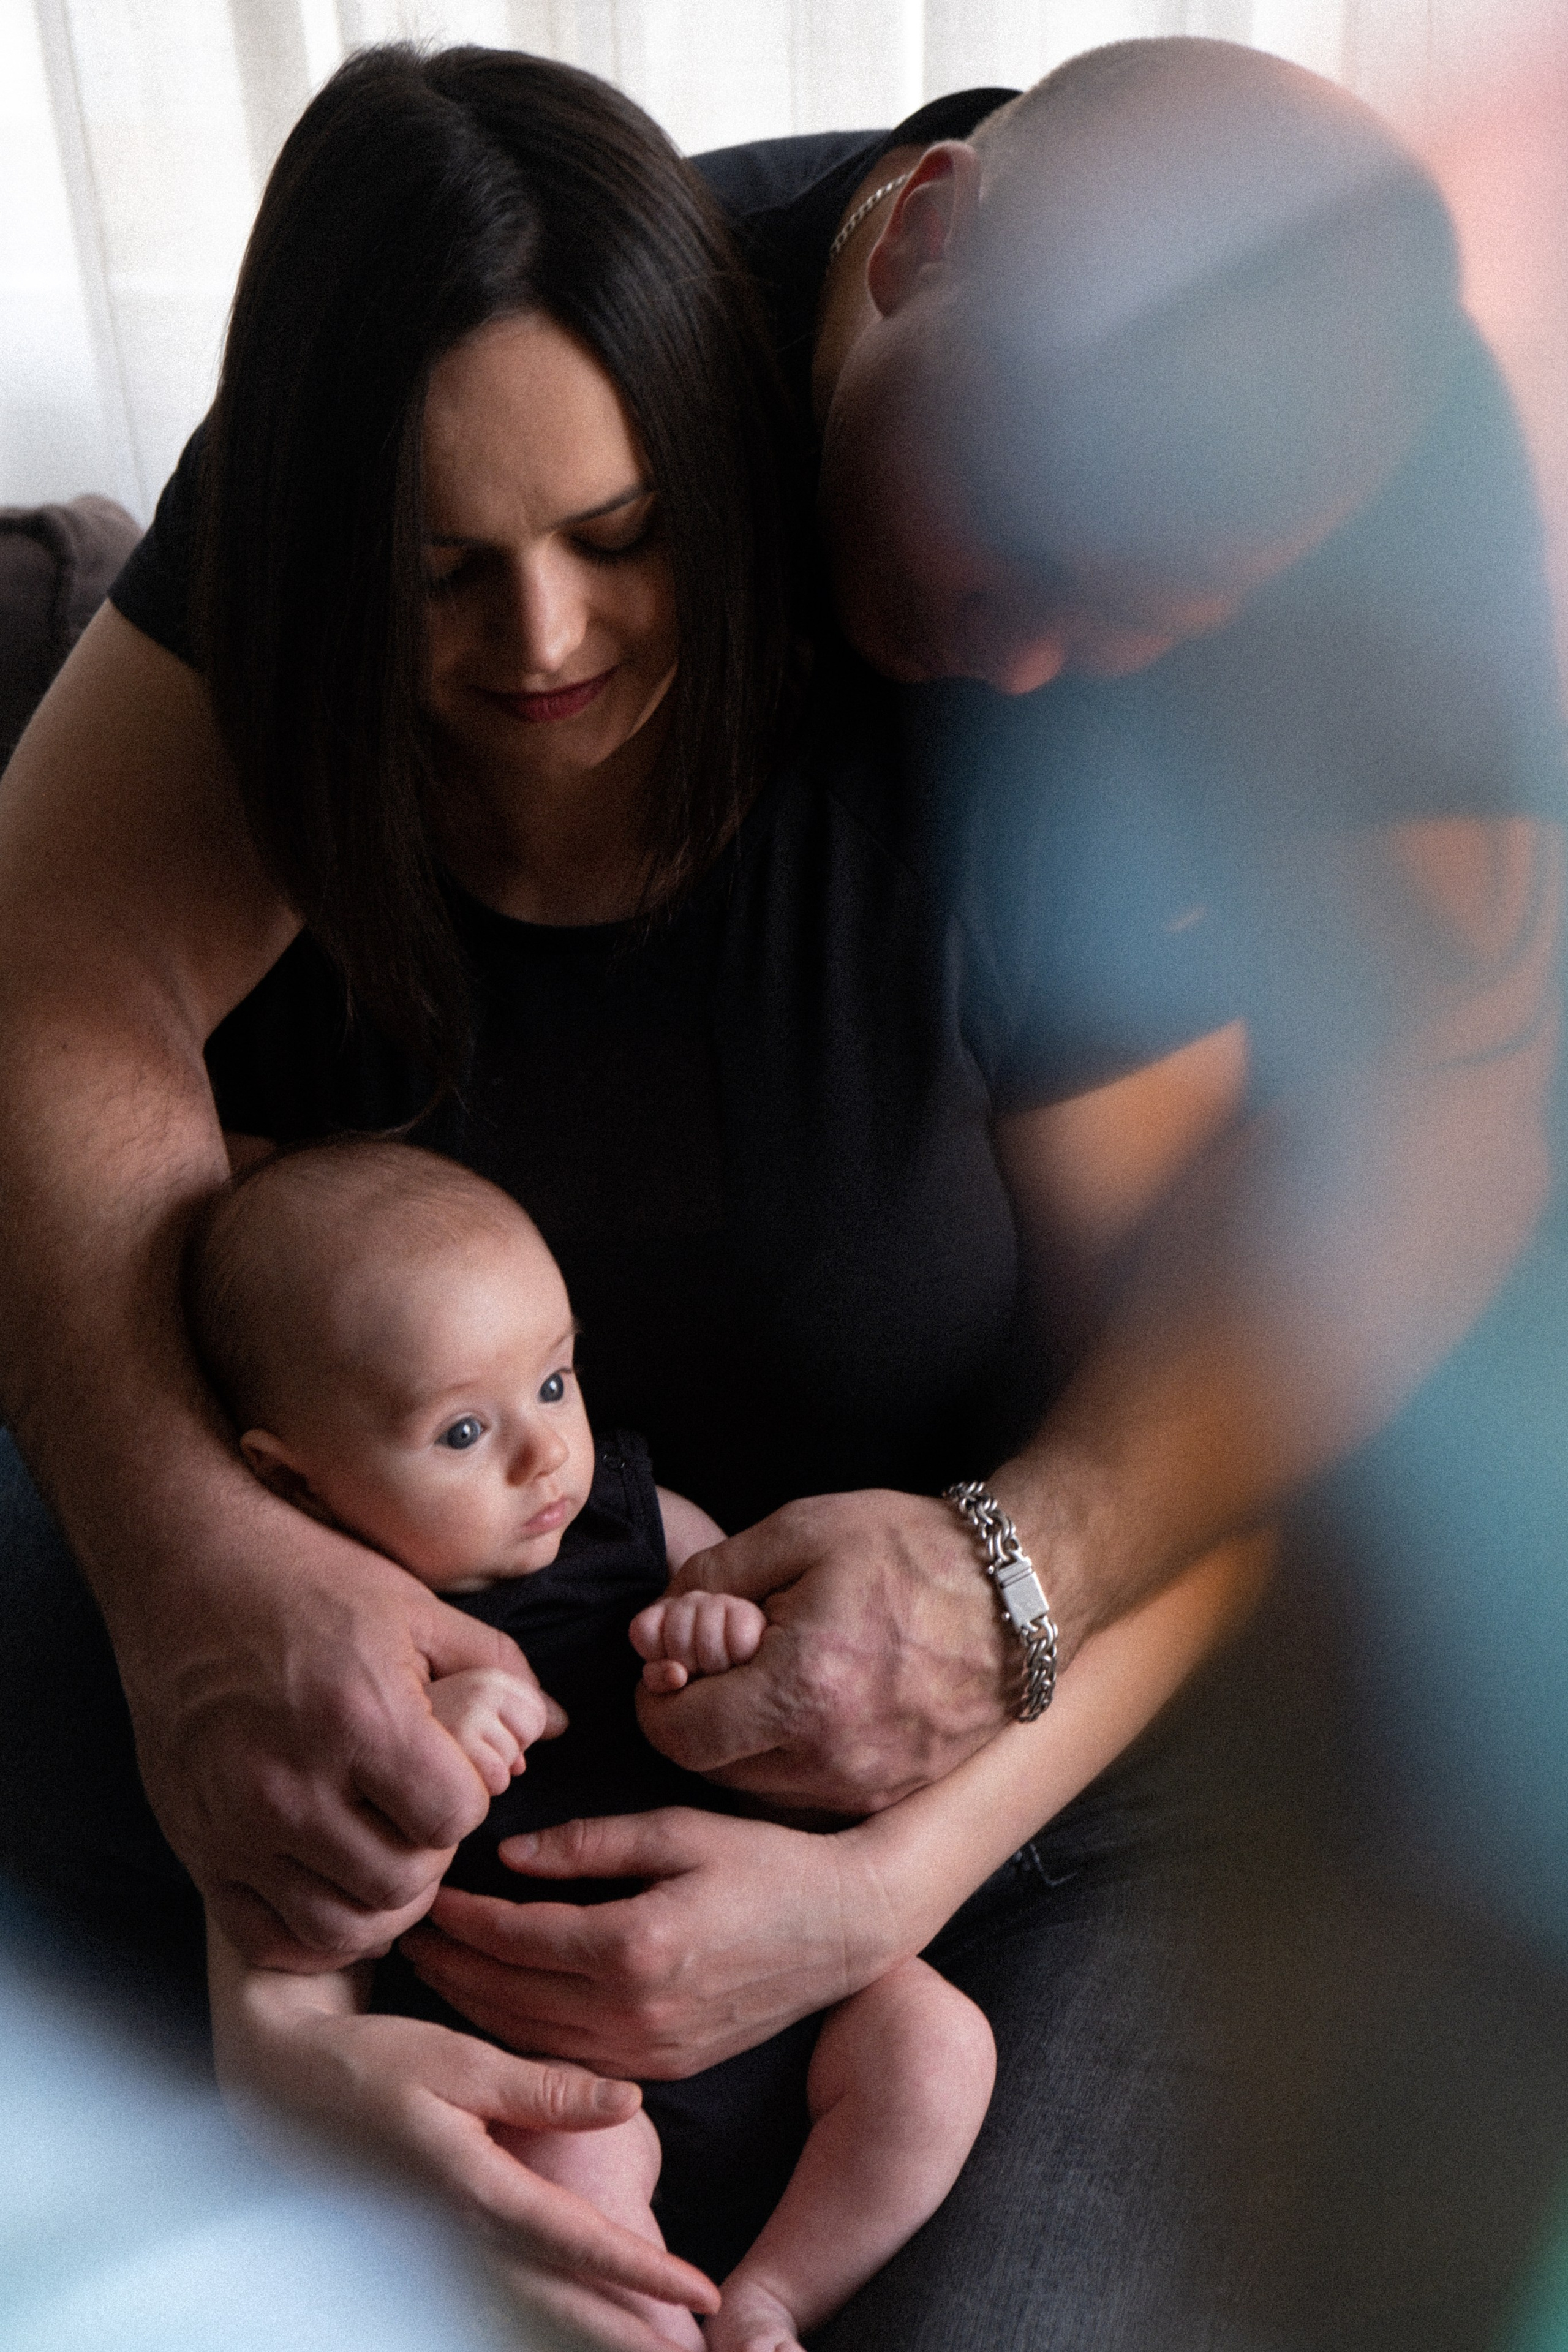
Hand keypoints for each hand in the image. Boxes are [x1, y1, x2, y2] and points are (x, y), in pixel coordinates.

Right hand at [124, 1502, 565, 1969]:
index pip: (454, 1817)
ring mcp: (237, 1825)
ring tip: (386, 1855)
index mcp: (362, 1718)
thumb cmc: (311, 1580)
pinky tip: (335, 1888)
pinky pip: (268, 1937)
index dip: (469, 1798)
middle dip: (431, 1854)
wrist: (188, 1572)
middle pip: (403, 1881)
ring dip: (380, 1901)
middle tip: (423, 1816)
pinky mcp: (197, 1847)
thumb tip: (555, 1726)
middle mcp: (293, 1785)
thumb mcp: (417, 1609)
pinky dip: (314, 1932)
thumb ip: (496, 1671)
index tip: (454, 1771)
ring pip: (340, 1925)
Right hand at [221, 1998, 716, 2321]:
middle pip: (561, 2305)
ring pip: (536, 2308)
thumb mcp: (457, 2062)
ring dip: (597, 2331)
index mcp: (474, 2193)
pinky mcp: (436, 2249)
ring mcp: (444, 2254)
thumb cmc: (372, 2066)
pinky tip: (592, 2319)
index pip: (575, 2245)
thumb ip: (542, 2088)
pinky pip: (510, 2292)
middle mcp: (463, 2239)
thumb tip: (629, 2102)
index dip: (642, 2273)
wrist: (283, 2089)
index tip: (704, 2296)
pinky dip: (556, 2311)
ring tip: (663, 2349)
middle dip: (630, 2337)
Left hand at [399, 1807, 897, 2078]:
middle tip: (408, 1933)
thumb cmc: (766, 1863)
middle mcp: (635, 2012)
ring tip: (437, 1969)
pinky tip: (498, 2005)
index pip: (515, 1936)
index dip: (462, 1916)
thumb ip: (588, 1843)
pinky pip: (570, 2060)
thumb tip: (509, 1856)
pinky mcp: (665, 2069)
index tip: (428, 1891)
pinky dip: (521, 2036)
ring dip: (474, 2006)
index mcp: (635, 1944)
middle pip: (508, 1996)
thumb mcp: (678, 1830)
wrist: (848, 1926)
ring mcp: (650, 2052)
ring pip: (530, 2039)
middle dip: (450, 1965)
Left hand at [632, 1490, 1011, 1812]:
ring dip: (745, 1738)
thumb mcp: (799, 1533)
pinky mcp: (894, 1791)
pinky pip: (809, 1791)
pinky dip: (793, 1753)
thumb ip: (711, 1581)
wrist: (1025, 1592)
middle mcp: (830, 1757)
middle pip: (713, 1767)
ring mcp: (866, 1784)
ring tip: (781, 1672)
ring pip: (759, 1785)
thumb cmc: (912, 1551)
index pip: (679, 1734)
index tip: (674, 1661)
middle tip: (728, 1658)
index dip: (659, 1697)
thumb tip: (649, 1632)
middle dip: (701, 1715)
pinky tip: (819, 1698)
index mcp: (800, 1691)